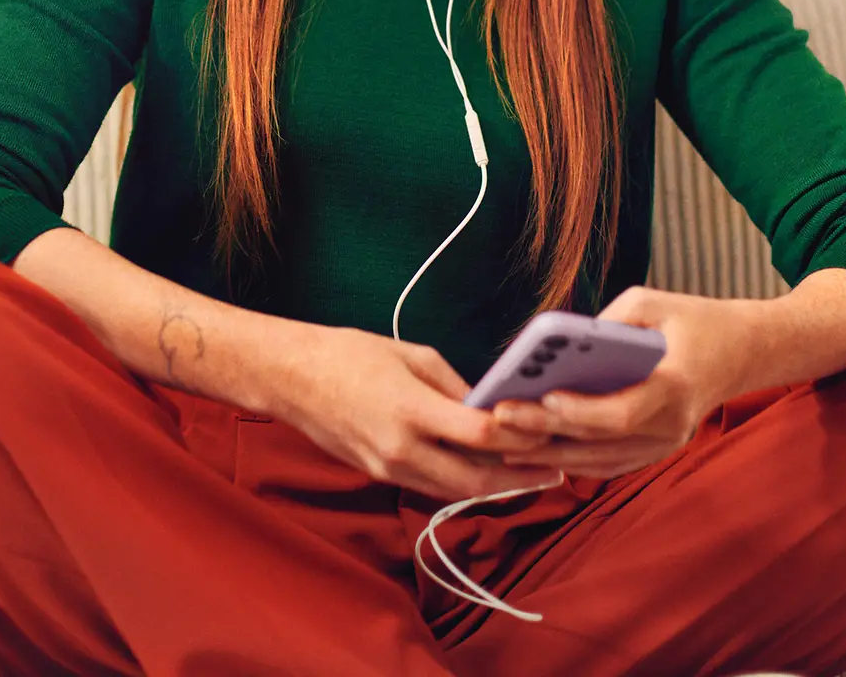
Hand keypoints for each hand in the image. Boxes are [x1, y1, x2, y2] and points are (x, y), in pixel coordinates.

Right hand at [262, 323, 562, 502]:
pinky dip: (462, 483)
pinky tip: (485, 473)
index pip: (479, 436)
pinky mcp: (379, 474)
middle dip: (519, 479)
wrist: (291, 377)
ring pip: (453, 491)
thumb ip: (454, 384)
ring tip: (530, 477)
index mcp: (410, 409)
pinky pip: (430, 485)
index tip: (549, 432)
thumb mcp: (411, 353)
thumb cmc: (348, 354)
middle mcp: (400, 449)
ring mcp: (387, 468)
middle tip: (555, 472)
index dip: (519, 438)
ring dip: (494, 488)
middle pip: (474, 479)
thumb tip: (486, 406)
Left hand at [492, 287, 756, 480]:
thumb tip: (560, 344)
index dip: (580, 411)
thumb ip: (610, 321)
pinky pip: (609, 462)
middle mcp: (672, 426)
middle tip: (499, 417)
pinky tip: (534, 450)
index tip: (543, 396)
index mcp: (675, 386)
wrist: (744, 351)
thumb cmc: (694, 319)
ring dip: (550, 454)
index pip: (621, 411)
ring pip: (600, 461)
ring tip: (501, 441)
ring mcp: (666, 444)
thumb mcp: (654, 302)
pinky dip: (572, 459)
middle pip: (601, 440)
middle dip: (545, 431)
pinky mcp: (657, 450)